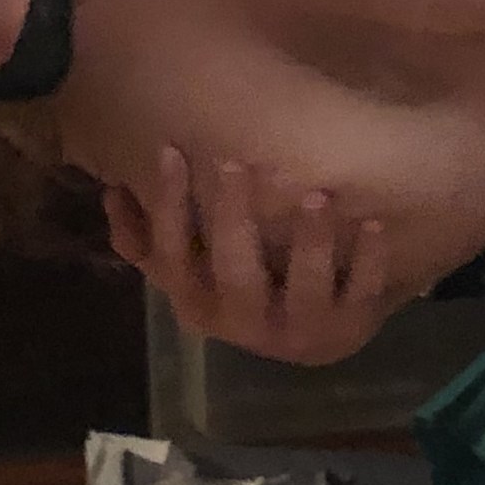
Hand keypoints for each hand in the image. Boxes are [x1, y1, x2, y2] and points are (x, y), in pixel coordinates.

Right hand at [107, 150, 397, 367]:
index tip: (171, 151)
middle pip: (232, 273)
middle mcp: (244, 325)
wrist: (315, 331)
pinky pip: (361, 297)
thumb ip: (148, 238)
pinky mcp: (348, 331)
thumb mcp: (193, 268)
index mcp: (198, 304)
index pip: (172, 258)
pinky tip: (373, 225)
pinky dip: (368, 263)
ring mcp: (299, 333)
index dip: (168, 207)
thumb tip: (112, 191)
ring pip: (303, 291)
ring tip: (315, 197)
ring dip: (310, 245)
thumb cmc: (244, 284)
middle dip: (232, 219)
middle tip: (235, 164)